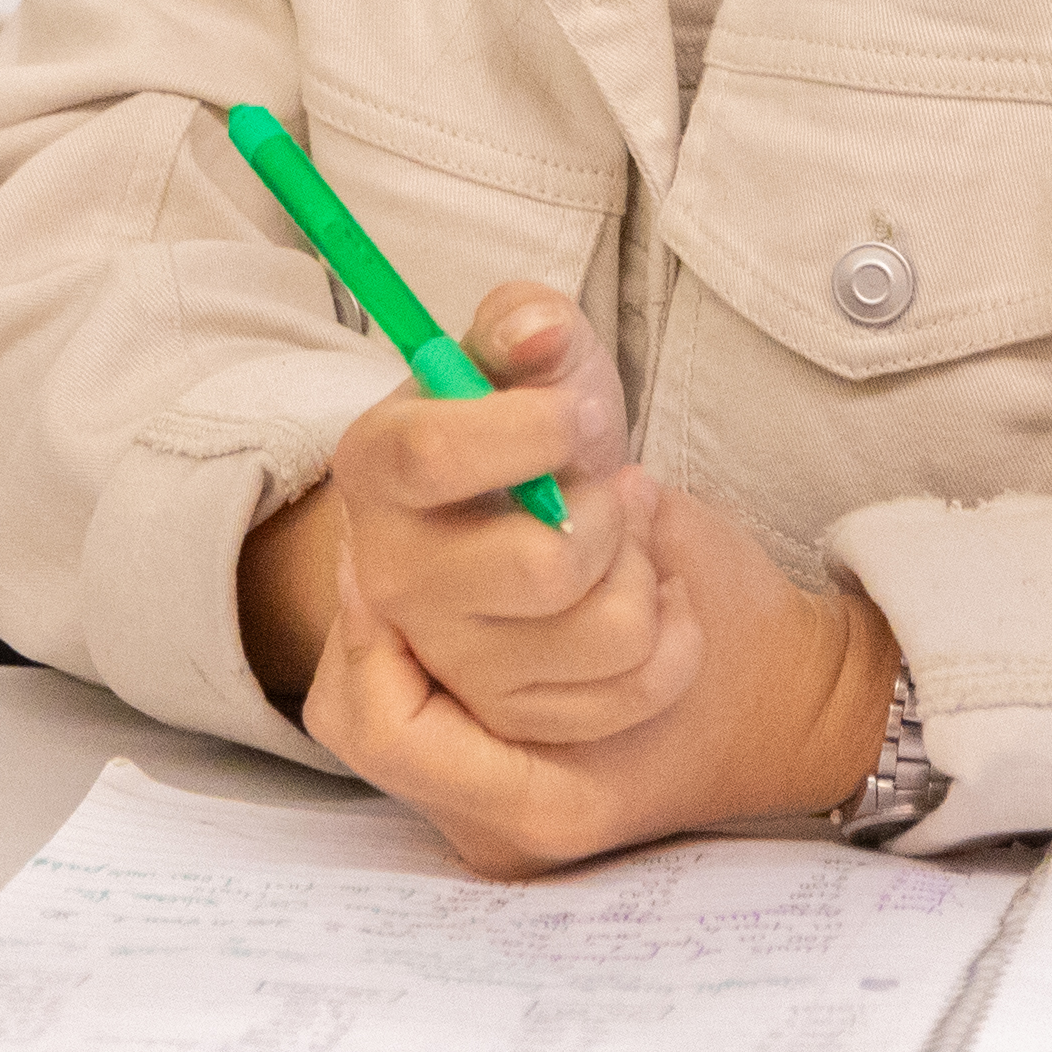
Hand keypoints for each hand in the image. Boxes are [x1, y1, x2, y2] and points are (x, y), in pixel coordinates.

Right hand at [300, 280, 699, 749]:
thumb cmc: (550, 436)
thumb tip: (536, 332)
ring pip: (607, 631)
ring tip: (629, 546)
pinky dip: (676, 634)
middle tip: (613, 491)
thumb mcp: (541, 360)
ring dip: (649, 574)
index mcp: (375, 468)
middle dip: (612, 515)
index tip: (583, 415)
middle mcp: (388, 579)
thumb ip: (528, 326)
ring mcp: (448, 666)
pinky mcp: (513, 725)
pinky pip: (638, 687)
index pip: (430, 456)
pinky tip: (650, 599)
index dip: (531, 432)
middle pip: (542, 564)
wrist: (581, 537)